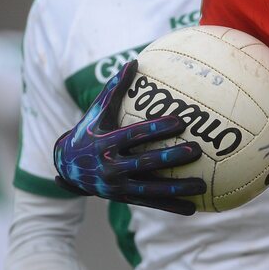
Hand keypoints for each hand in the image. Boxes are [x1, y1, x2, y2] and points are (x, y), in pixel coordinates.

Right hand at [53, 60, 205, 214]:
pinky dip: (171, 207)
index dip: (157, 128)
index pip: (135, 134)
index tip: (181, 121)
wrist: (67, 167)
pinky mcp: (123, 199)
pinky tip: (193, 208)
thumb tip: (133, 61)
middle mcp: (110, 166)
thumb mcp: (97, 111)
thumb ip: (115, 88)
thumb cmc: (89, 131)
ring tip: (202, 186)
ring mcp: (117, 186)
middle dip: (171, 157)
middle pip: (145, 162)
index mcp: (106, 142)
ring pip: (151, 189)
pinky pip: (150, 203)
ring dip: (177, 189)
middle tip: (196, 151)